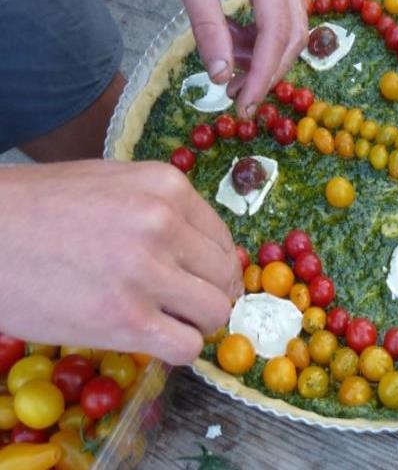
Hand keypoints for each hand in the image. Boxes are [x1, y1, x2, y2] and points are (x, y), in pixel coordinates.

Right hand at [0, 161, 241, 364]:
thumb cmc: (38, 208)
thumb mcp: (112, 184)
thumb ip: (162, 210)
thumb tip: (204, 250)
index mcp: (166, 186)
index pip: (223, 240)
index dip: (214, 267)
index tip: (198, 281)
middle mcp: (164, 224)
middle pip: (225, 277)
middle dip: (210, 295)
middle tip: (182, 305)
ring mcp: (147, 272)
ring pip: (214, 312)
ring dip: (196, 323)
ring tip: (165, 321)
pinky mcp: (126, 319)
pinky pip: (186, 346)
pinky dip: (177, 348)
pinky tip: (151, 338)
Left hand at [129, 0, 307, 117]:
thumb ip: (208, 28)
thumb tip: (221, 75)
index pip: (276, 31)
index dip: (263, 72)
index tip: (244, 101)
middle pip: (293, 33)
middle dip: (268, 70)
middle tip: (238, 96)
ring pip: (291, 27)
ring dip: (264, 54)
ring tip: (230, 65)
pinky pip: (281, 14)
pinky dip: (261, 36)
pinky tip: (235, 41)